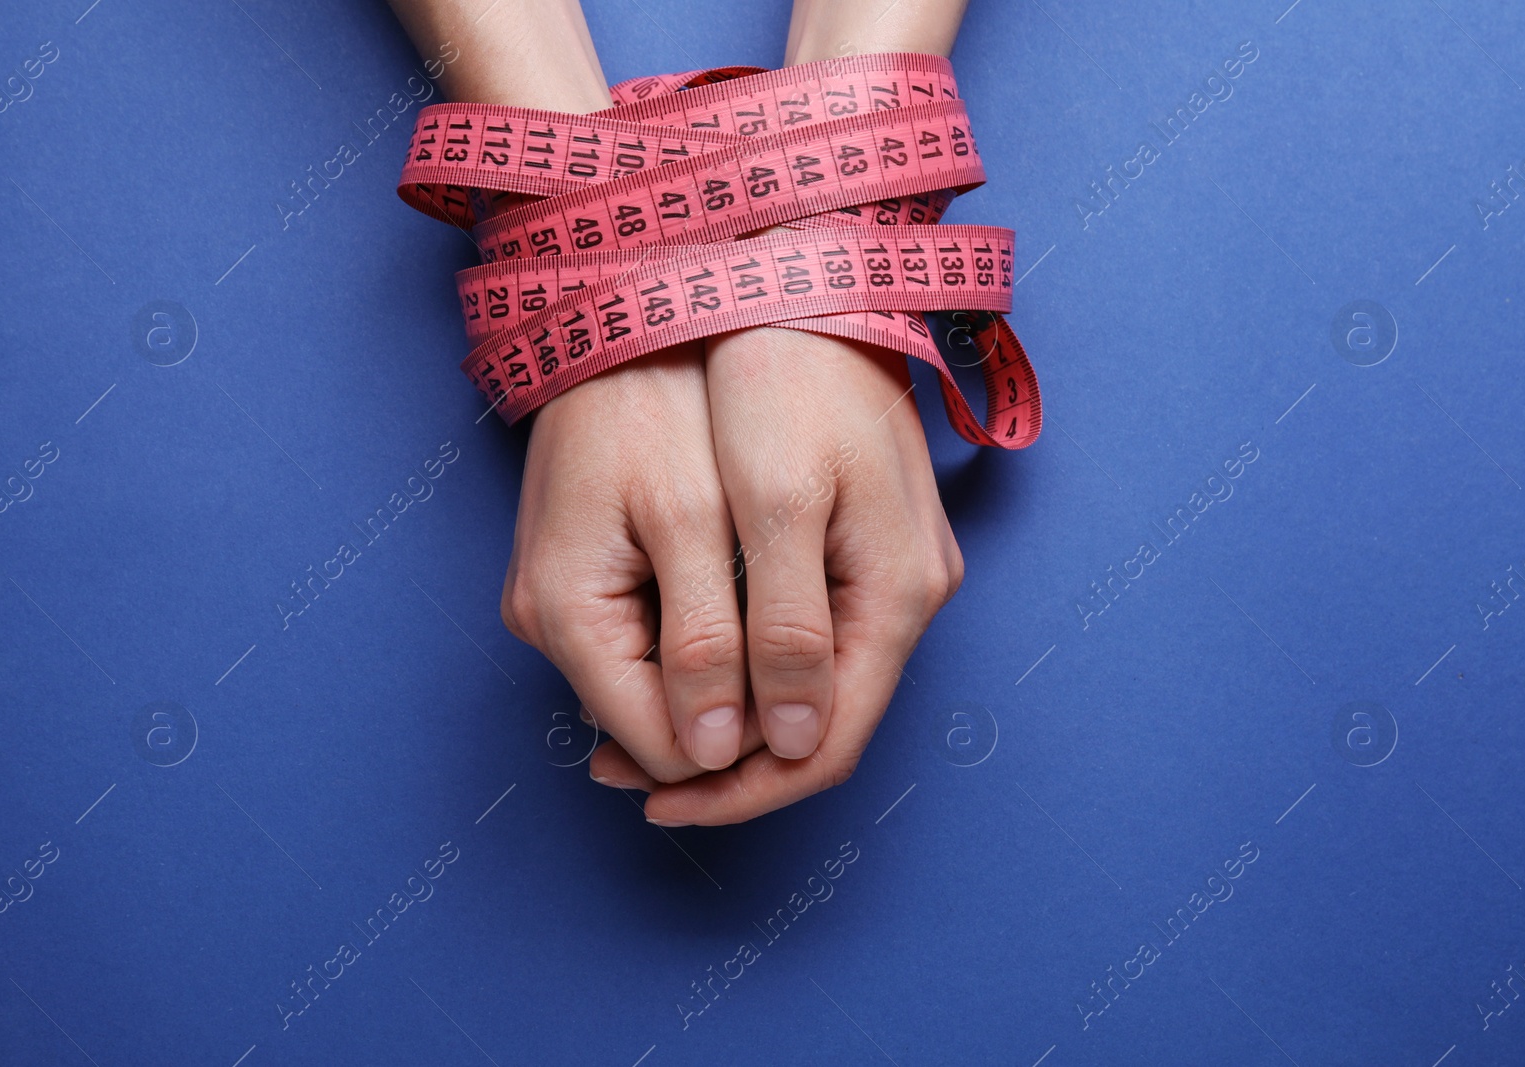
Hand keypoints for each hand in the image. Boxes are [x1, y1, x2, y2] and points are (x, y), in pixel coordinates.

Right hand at [500, 343, 768, 782]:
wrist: (616, 312)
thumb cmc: (654, 397)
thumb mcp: (692, 519)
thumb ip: (709, 643)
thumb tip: (720, 757)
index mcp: (567, 616)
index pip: (662, 747)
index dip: (742, 762)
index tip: (811, 738)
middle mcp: (545, 625)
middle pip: (656, 728)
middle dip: (735, 727)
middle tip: (816, 699)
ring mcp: (554, 602)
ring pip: (658, 687)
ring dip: (725, 685)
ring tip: (794, 654)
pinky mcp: (574, 576)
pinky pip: (648, 638)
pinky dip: (704, 639)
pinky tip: (749, 607)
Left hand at [588, 327, 965, 823]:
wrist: (810, 272)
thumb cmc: (787, 374)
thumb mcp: (777, 500)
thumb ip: (787, 627)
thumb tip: (793, 744)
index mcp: (894, 595)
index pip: (826, 743)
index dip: (741, 787)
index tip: (654, 796)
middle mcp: (906, 595)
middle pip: (818, 722)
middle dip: (724, 758)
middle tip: (618, 765)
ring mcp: (889, 567)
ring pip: (808, 681)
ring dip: (727, 713)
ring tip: (632, 722)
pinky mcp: (860, 540)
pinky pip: (803, 632)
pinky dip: (740, 661)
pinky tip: (678, 657)